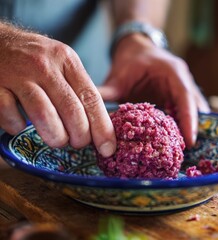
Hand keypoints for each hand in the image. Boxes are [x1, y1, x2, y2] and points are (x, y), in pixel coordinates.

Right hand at [0, 24, 115, 156]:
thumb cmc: (34, 59)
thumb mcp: (61, 64)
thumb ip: (77, 89)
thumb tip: (98, 127)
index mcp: (67, 61)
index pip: (91, 98)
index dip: (102, 127)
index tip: (108, 148)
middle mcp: (45, 66)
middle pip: (72, 110)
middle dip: (80, 136)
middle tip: (78, 144)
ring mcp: (19, 75)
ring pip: (44, 114)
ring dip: (55, 136)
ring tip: (57, 140)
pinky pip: (10, 114)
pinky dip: (18, 127)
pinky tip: (21, 127)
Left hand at [98, 34, 209, 147]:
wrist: (137, 47)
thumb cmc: (131, 59)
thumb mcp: (119, 75)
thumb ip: (107, 92)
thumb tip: (88, 110)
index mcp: (173, 72)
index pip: (186, 97)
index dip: (189, 120)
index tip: (190, 141)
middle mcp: (184, 80)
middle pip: (196, 107)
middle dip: (193, 129)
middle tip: (185, 151)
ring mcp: (184, 89)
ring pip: (195, 111)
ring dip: (189, 129)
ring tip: (181, 150)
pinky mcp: (179, 97)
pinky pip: (186, 113)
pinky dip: (182, 126)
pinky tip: (174, 140)